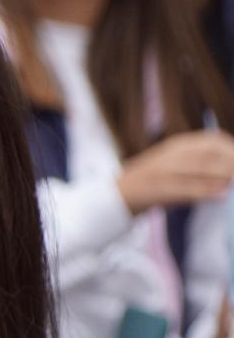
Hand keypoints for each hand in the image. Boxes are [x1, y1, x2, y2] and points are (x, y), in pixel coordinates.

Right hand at [116, 129, 233, 214]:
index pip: (212, 141)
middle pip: (208, 154)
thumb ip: (201, 162)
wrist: (116, 195)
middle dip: (230, 163)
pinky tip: (221, 196)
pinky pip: (186, 189)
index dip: (231, 149)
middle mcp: (170, 154)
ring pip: (199, 169)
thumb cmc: (153, 182)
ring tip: (233, 183)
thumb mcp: (175, 164)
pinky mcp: (156, 189)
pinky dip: (206, 192)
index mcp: (177, 145)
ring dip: (222, 176)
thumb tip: (229, 170)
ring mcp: (162, 171)